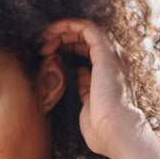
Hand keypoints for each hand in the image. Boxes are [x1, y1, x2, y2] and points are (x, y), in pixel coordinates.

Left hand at [38, 17, 148, 158]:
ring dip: (63, 30)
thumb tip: (80, 74)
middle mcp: (114, 60)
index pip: (89, 50)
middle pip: (86, 37)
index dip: (68, 48)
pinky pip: (86, 27)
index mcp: (111, 73)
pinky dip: (68, 26)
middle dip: (62, 38)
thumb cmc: (103, 131)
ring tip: (44, 38)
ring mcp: (112, 54)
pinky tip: (52, 33)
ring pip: (86, 29)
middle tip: (42, 46)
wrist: (116, 132)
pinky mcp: (105, 51)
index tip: (48, 55)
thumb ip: (85, 89)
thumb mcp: (88, 106)